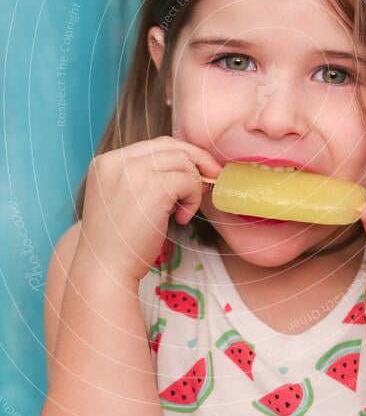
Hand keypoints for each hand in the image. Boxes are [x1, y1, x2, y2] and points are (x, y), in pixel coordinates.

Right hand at [78, 136, 222, 280]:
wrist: (106, 270)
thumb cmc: (120, 242)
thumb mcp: (126, 198)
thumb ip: (147, 177)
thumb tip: (191, 166)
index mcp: (107, 161)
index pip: (155, 145)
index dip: (181, 156)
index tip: (197, 172)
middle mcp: (117, 161)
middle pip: (172, 146)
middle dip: (197, 162)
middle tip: (210, 180)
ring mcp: (133, 172)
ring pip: (183, 162)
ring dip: (193, 186)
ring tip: (183, 211)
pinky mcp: (152, 188)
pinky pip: (188, 181)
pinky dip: (193, 199)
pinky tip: (180, 219)